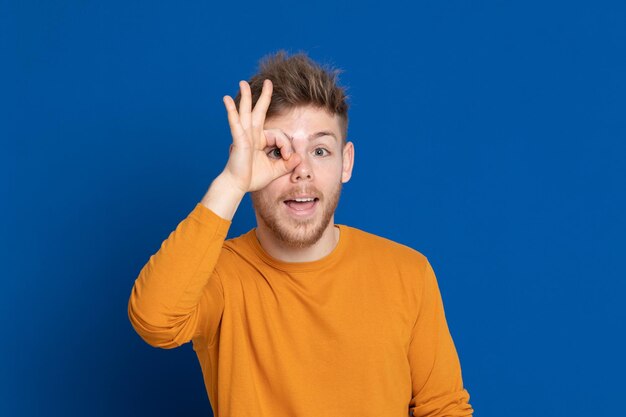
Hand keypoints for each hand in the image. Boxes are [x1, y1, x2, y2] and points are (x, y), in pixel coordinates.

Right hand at [220, 79, 300, 193]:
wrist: (237, 185)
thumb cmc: (253, 178)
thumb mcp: (275, 170)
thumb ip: (287, 163)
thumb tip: (299, 157)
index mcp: (260, 140)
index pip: (278, 134)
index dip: (286, 145)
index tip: (288, 157)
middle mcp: (251, 135)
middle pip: (258, 111)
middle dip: (264, 96)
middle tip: (268, 82)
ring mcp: (244, 135)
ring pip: (246, 112)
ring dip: (246, 97)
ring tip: (242, 82)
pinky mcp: (238, 139)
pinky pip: (235, 123)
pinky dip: (231, 111)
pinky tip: (227, 99)